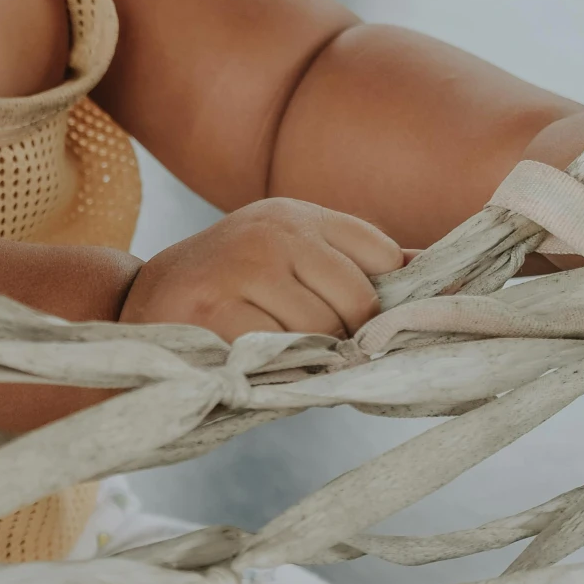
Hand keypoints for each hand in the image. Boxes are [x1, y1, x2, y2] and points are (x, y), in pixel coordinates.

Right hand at [119, 199, 402, 341]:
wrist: (134, 308)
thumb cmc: (228, 296)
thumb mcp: (287, 263)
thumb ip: (353, 271)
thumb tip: (448, 282)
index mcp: (296, 214)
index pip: (384, 254)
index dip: (382, 301)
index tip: (365, 325)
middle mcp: (274, 230)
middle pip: (361, 300)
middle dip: (346, 337)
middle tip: (310, 346)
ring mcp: (244, 265)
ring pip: (324, 332)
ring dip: (308, 357)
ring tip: (272, 350)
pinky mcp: (217, 307)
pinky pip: (283, 354)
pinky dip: (275, 369)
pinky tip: (247, 357)